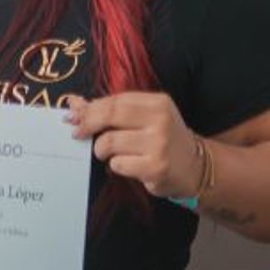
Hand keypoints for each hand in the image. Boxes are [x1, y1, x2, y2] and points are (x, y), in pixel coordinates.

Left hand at [69, 92, 203, 198]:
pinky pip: (117, 164)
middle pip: (109, 116)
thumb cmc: (162, 138)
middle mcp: (161, 120)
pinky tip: (130, 166)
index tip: (73, 117)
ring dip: (102, 150)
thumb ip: (110, 109)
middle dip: (88, 125)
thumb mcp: (143, 118)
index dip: (89, 109)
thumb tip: (74, 103)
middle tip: (79, 134)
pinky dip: (116, 166)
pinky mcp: (155, 168)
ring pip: (109, 143)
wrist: (195, 167)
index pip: (114, 101)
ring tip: (113, 153)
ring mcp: (159, 145)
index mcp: (158, 103)